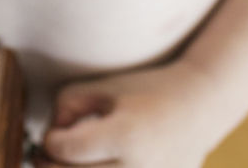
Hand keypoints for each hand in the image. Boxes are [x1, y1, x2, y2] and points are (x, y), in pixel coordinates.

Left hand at [32, 59, 224, 167]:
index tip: (53, 136)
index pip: (65, 151)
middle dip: (51, 167)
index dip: (49, 142)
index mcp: (125, 136)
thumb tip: (48, 142)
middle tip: (48, 156)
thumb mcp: (102, 88)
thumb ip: (65, 108)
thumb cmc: (146, 92)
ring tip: (71, 164)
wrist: (199, 107)